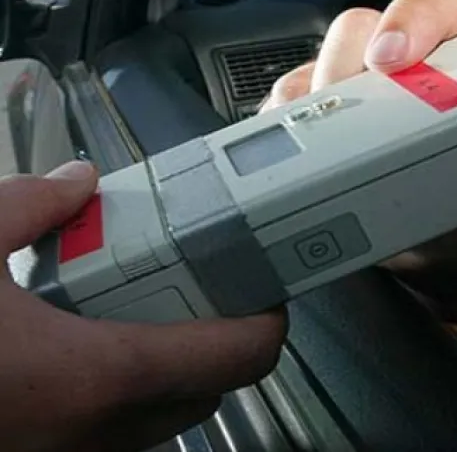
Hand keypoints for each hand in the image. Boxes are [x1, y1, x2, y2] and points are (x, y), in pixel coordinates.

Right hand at [0, 162, 285, 451]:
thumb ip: (31, 206)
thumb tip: (78, 183)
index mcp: (102, 374)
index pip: (240, 356)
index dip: (270, 318)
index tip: (267, 287)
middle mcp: (100, 430)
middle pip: (212, 386)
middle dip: (221, 337)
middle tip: (199, 287)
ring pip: (167, 415)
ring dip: (175, 367)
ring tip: (139, 311)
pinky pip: (119, 429)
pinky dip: (128, 391)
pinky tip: (82, 348)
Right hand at [260, 0, 456, 318]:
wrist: (445, 251)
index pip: (450, 10)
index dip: (420, 19)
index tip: (397, 55)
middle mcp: (409, 67)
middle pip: (363, 29)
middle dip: (347, 65)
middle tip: (348, 113)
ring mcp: (358, 93)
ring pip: (317, 67)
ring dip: (313, 104)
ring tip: (324, 153)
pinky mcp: (317, 124)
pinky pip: (284, 112)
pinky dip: (283, 134)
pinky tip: (296, 165)